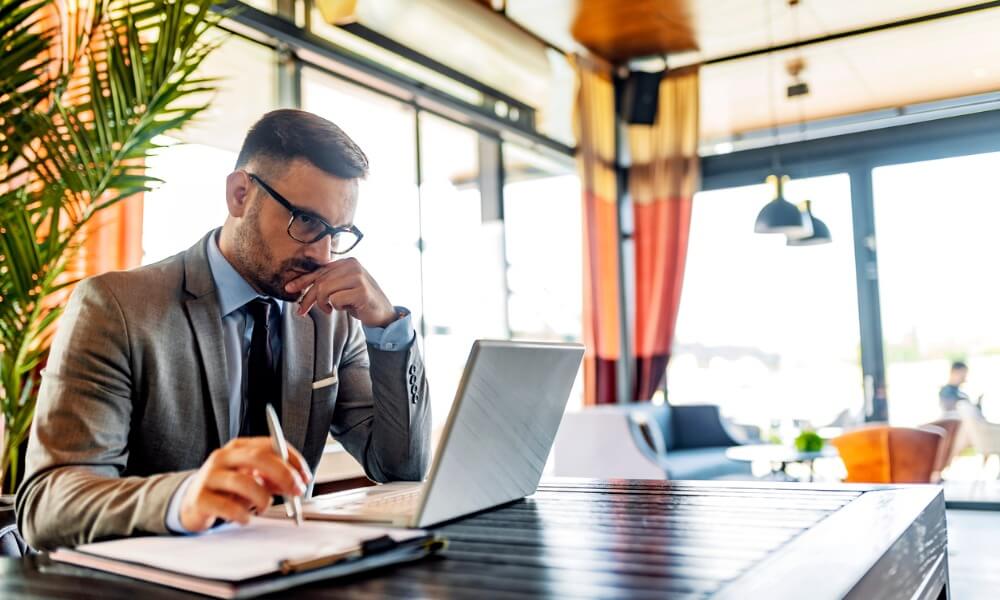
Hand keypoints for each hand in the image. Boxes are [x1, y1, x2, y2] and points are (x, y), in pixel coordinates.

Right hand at [179, 437, 311, 531]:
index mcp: (239, 447)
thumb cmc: (228, 489)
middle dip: (283, 475)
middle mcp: (223, 457)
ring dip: (263, 498)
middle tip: (296, 491)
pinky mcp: (200, 498)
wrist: (192, 504)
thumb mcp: (252, 479)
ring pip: (243, 482)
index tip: (305, 476)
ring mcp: (209, 476)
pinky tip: (246, 518)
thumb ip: (273, 478)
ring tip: (265, 507)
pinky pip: (228, 506)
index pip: (271, 444)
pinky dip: (243, 515)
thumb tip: (295, 483)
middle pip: (258, 458)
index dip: (292, 459)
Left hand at [284, 257, 395, 326]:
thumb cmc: (360, 302)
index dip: (302, 280)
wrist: (384, 314)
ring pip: (325, 290)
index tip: (288, 288)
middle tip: (302, 311)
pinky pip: (335, 300)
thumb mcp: (342, 288)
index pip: (319, 271)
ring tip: (331, 309)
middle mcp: (352, 265)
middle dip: (308, 298)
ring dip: (324, 304)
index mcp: (347, 262)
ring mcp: (358, 277)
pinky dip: (337, 308)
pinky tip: (347, 308)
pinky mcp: (361, 290)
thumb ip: (327, 283)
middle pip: (320, 282)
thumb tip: (300, 288)